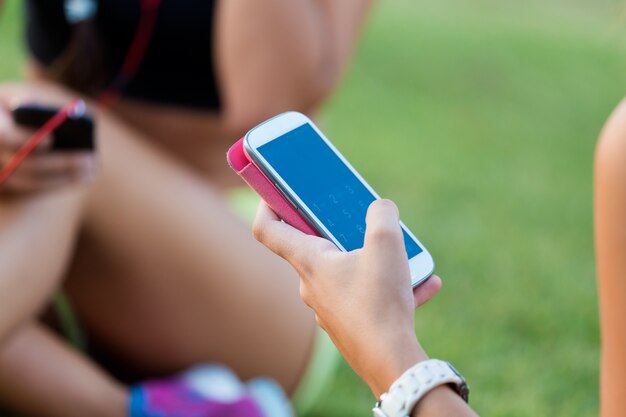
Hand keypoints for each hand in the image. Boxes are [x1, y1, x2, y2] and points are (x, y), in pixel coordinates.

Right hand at [0, 83, 96, 194]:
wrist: (2, 122)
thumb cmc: (13, 105)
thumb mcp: (19, 98)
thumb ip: (34, 105)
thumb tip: (62, 116)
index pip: (3, 136)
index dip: (25, 139)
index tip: (50, 140)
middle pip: (22, 164)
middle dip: (59, 163)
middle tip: (89, 159)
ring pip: (28, 182)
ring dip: (63, 178)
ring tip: (91, 170)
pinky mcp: (7, 185)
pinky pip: (33, 190)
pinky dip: (59, 183)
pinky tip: (83, 177)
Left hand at [253, 199, 441, 396]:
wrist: (390, 362)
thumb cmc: (380, 303)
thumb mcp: (387, 245)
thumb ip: (382, 215)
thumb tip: (380, 208)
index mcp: (309, 262)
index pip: (268, 230)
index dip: (267, 205)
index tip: (277, 191)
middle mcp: (311, 285)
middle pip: (314, 247)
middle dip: (339, 229)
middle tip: (360, 218)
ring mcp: (328, 307)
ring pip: (349, 272)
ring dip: (376, 260)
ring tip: (408, 256)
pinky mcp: (347, 324)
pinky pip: (366, 296)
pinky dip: (391, 287)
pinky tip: (425, 285)